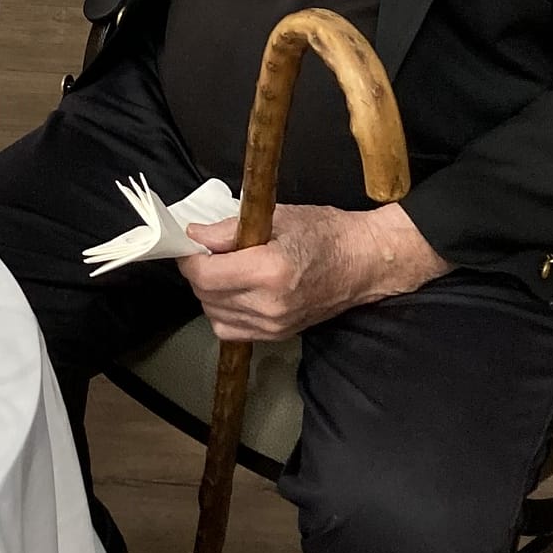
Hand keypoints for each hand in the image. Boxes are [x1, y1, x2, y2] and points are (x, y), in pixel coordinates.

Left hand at [177, 203, 450, 342]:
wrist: (363, 262)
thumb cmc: (325, 232)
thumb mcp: (277, 217)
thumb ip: (229, 229)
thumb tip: (194, 236)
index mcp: (269, 271)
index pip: (205, 275)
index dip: (189, 259)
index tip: (191, 245)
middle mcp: (270, 305)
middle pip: (206, 296)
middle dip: (198, 273)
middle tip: (208, 252)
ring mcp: (275, 326)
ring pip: (215, 316)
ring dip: (210, 294)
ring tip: (224, 271)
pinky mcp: (279, 335)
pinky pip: (232, 330)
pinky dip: (224, 312)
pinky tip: (235, 291)